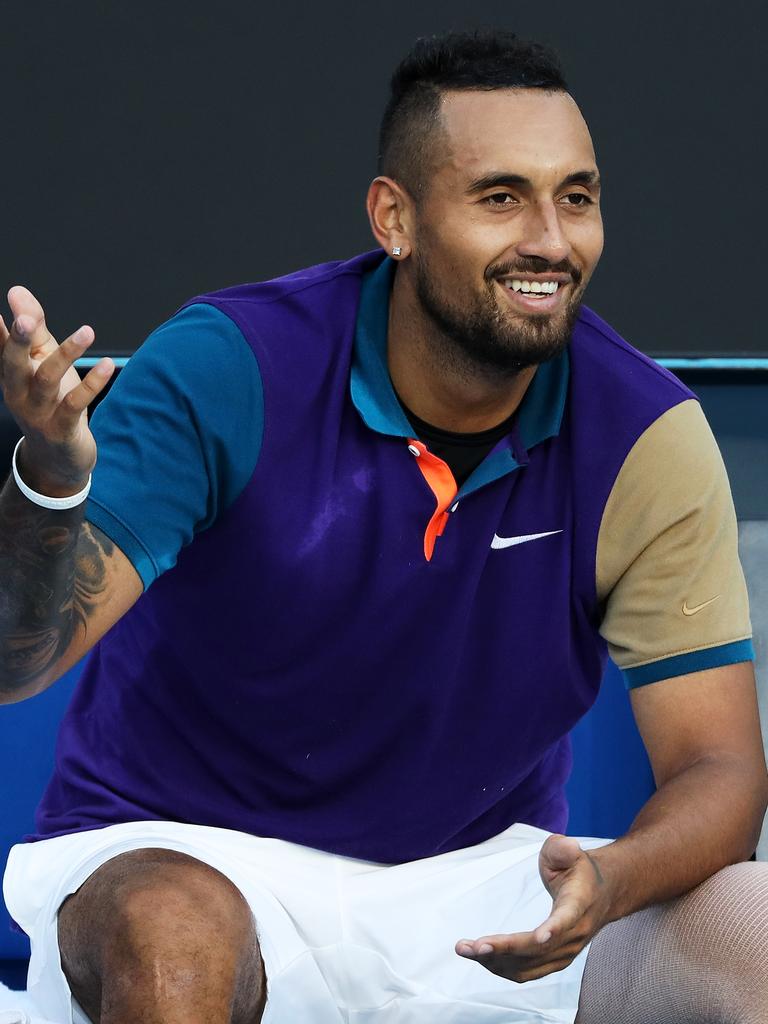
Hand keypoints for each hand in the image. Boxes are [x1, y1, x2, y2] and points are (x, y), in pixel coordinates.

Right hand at [0, 286, 113, 495]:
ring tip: (87, 332)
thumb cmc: (50, 402)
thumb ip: (34, 329)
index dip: (1, 329)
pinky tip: (107, 364)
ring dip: (67, 354)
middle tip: (29, 319)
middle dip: (19, 340)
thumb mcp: (41, 363)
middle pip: (12, 363)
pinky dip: (92, 384)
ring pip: (47, 380)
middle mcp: (17, 393)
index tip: (4, 307)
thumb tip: (17, 291)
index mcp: (10, 374)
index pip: (1, 346)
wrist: (58, 459)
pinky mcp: (61, 430)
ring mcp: (37, 413)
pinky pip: (74, 404)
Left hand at [455, 835, 611, 982]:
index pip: (568, 918)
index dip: (554, 928)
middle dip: (505, 949)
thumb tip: (567, 846)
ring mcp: (566, 952)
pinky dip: (502, 967)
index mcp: (580, 903)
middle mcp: (575, 933)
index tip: (540, 937)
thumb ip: (562, 849)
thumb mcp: (570, 852)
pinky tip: (480, 958)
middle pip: (539, 949)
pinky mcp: (554, 961)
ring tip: (465, 949)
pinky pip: (527, 971)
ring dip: (496, 961)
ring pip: (530, 965)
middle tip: (474, 947)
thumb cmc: (577, 869)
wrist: (602, 894)